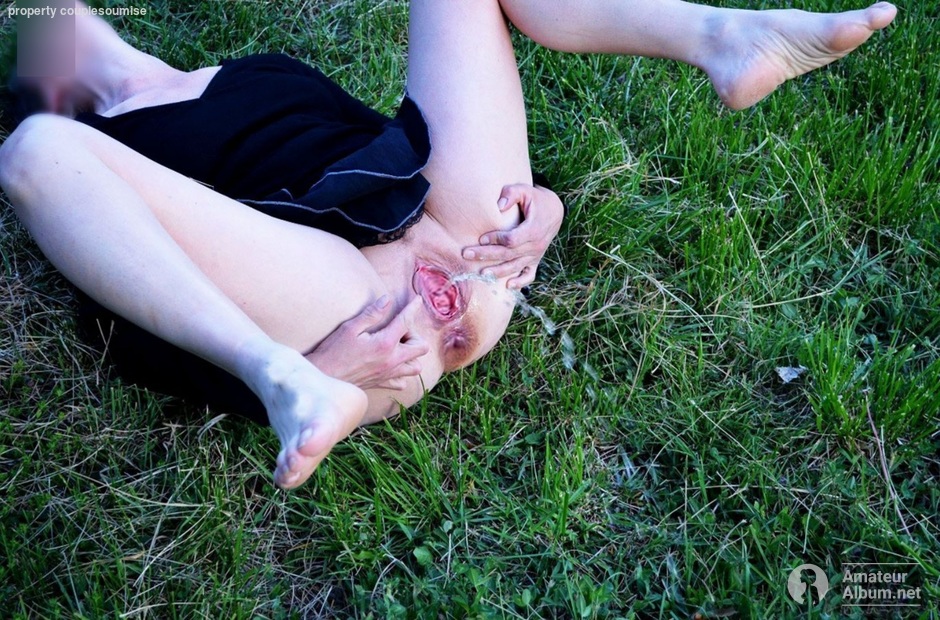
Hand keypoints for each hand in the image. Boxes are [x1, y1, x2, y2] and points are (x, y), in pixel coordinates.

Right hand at [305, 295, 428, 390]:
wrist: (323, 378)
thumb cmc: (333, 352)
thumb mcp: (350, 328)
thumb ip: (372, 314)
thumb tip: (387, 300)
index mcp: (385, 343)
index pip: (406, 321)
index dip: (413, 308)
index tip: (417, 300)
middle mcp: (391, 360)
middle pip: (421, 347)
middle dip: (414, 335)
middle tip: (398, 330)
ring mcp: (388, 374)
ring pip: (416, 367)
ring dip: (412, 355)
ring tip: (398, 347)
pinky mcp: (382, 383)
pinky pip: (402, 382)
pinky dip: (402, 373)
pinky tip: (392, 364)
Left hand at [462, 183, 563, 288]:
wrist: (554, 211)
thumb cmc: (535, 199)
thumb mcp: (526, 190)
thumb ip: (512, 193)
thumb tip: (499, 205)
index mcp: (533, 230)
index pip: (511, 239)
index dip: (495, 239)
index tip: (481, 237)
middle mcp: (535, 246)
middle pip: (508, 254)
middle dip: (486, 255)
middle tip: (466, 254)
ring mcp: (535, 255)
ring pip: (515, 266)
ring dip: (498, 271)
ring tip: (481, 274)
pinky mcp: (535, 260)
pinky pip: (529, 275)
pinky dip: (520, 282)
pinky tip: (507, 286)